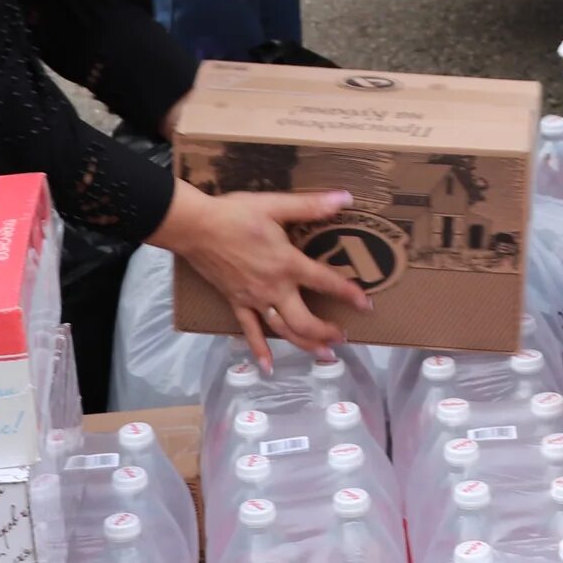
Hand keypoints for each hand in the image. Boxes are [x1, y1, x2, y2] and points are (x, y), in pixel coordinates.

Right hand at [155, 182, 369, 368]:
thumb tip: (346, 197)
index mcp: (287, 264)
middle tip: (343, 338)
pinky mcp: (236, 303)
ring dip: (304, 344)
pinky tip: (266, 366)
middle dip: (326, 332)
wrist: (196, 227)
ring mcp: (254, 300)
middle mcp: (274, 288)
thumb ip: (311, 206)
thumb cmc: (236, 214)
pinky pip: (249, 331)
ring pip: (282, 330)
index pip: (326, 283)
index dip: (348, 294)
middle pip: (305, 321)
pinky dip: (258, 350)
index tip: (366, 305)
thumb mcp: (275, 205)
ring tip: (323, 355)